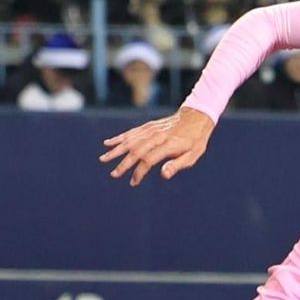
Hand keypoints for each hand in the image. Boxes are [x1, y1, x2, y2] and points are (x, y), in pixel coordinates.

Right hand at [99, 107, 214, 185]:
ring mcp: (151, 130)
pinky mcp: (148, 126)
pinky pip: (131, 132)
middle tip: (114, 174)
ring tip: (103, 159)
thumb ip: (177, 165)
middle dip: (123, 164)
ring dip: (116, 150)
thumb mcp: (193, 155)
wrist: (196, 117)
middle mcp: (157, 136)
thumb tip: (163, 175)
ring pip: (130, 140)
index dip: (140, 172)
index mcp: (169, 145)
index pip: (149, 160)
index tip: (133, 182)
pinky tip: (108, 143)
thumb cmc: (195, 140)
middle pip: (136, 151)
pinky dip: (119, 138)